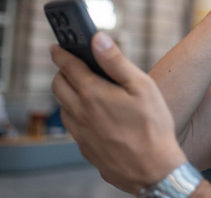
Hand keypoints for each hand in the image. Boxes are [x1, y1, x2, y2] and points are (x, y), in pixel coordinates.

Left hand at [51, 32, 187, 193]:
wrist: (154, 171)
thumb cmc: (153, 127)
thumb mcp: (141, 86)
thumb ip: (116, 61)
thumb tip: (98, 39)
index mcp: (92, 94)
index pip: (68, 66)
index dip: (61, 53)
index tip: (56, 46)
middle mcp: (80, 114)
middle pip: (58, 86)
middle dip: (61, 72)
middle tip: (70, 66)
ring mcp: (81, 134)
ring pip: (63, 108)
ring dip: (68, 95)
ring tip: (83, 90)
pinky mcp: (87, 150)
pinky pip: (73, 128)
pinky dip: (76, 116)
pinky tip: (92, 116)